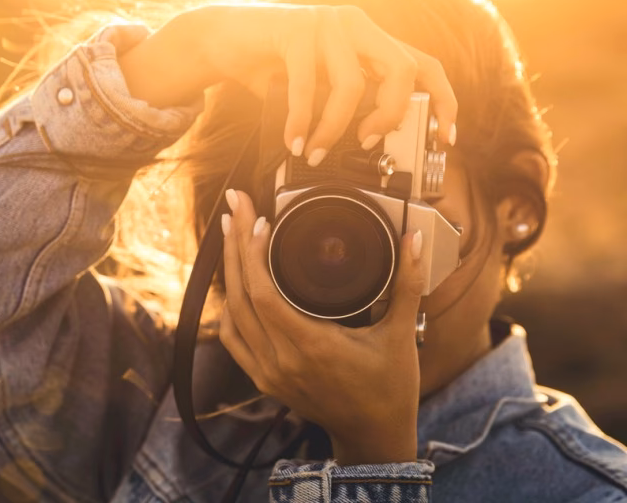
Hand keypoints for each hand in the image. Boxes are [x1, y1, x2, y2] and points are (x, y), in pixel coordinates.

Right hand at [118, 4, 457, 162]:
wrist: (221, 39)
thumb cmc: (270, 67)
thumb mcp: (316, 88)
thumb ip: (343, 105)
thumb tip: (367, 149)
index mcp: (368, 39)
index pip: (423, 64)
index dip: (443, 101)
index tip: (446, 138)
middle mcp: (356, 25)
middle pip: (401, 69)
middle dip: (390, 115)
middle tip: (368, 144)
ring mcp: (327, 22)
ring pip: (351, 83)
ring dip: (335, 128)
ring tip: (318, 153)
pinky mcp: (295, 29)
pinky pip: (307, 85)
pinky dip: (302, 121)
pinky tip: (293, 141)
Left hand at [218, 189, 424, 464]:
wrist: (374, 435)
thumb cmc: (390, 388)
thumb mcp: (401, 335)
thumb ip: (407, 284)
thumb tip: (413, 241)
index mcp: (311, 348)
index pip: (264, 294)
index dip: (254, 254)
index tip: (260, 220)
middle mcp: (281, 361)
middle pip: (241, 295)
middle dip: (235, 246)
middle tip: (235, 206)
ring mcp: (267, 372)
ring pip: (231, 314)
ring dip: (229, 271)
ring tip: (232, 233)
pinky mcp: (263, 379)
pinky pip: (232, 338)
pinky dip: (230, 306)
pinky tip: (234, 281)